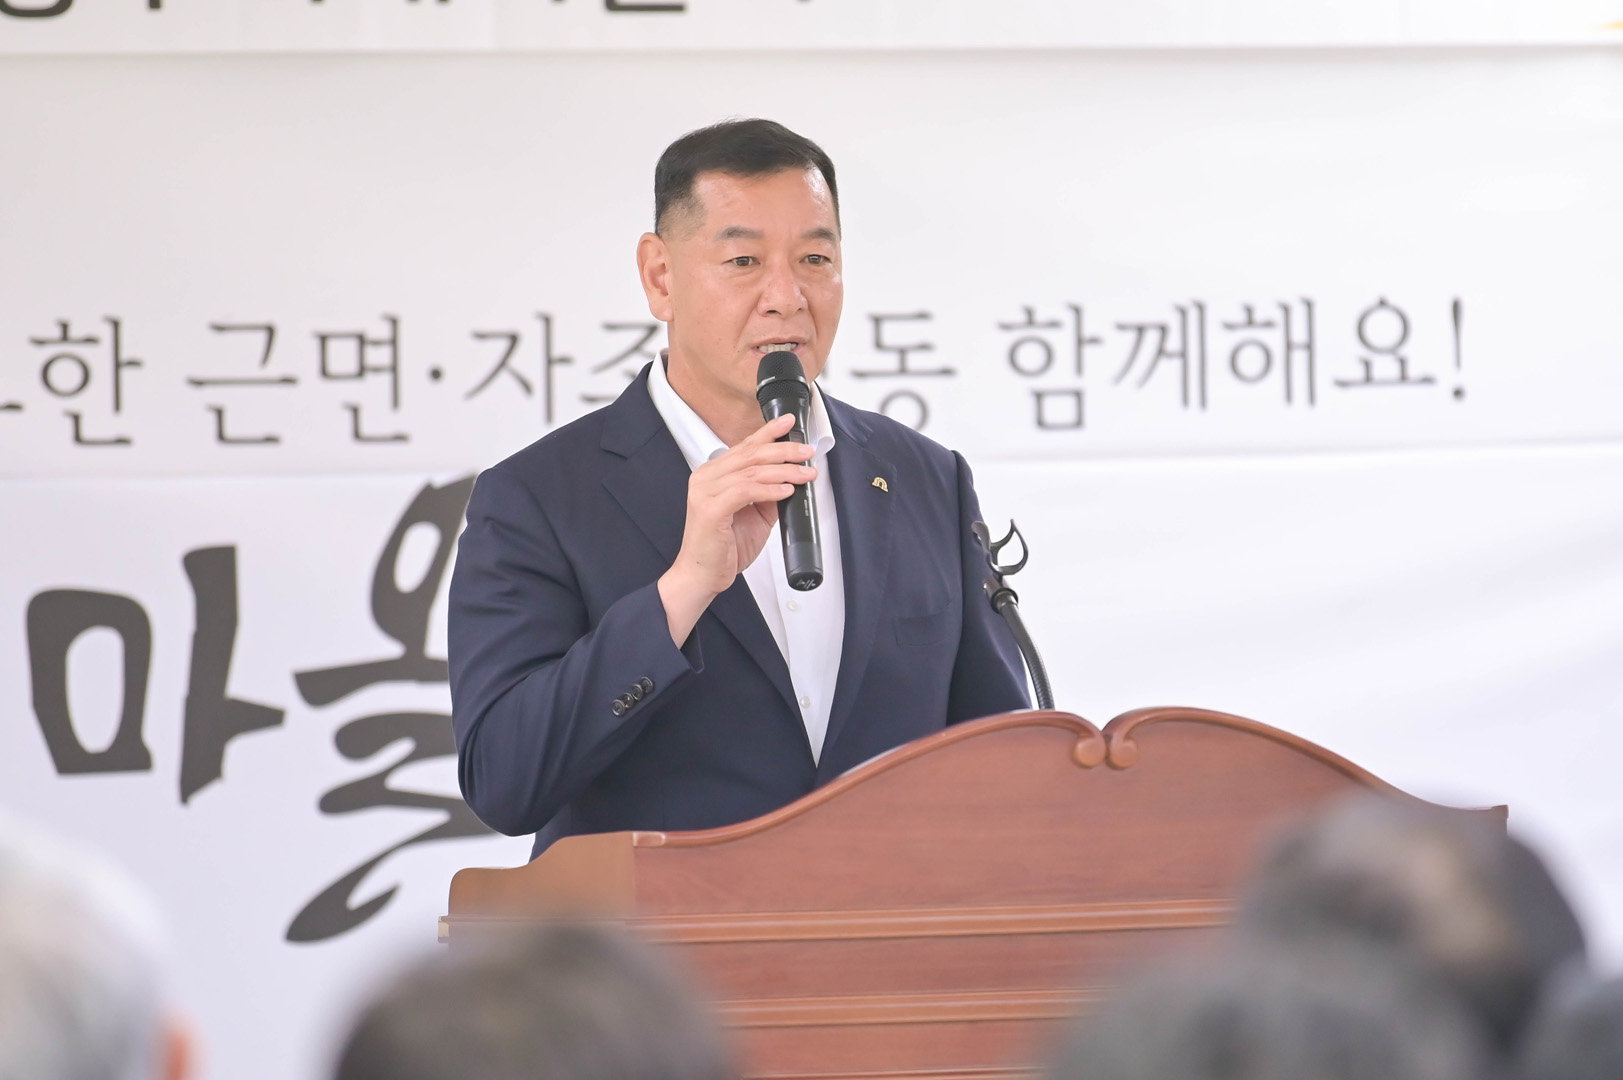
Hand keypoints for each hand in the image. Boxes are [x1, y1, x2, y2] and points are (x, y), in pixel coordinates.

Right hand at [657, 413, 815, 645]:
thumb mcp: (754, 514)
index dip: (767, 432)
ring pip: (751, 470)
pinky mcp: (711, 509)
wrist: (702, 576)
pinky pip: (746, 490)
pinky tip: (786, 490)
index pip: (745, 447)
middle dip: (783, 449)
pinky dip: (770, 489)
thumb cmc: (724, 547)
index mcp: (714, 474)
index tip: (788, 422)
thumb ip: (768, 494)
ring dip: (784, 470)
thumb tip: (791, 478)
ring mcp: (706, 491)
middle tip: (806, 450)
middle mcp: (707, 477)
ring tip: (806, 473)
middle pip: (750, 454)